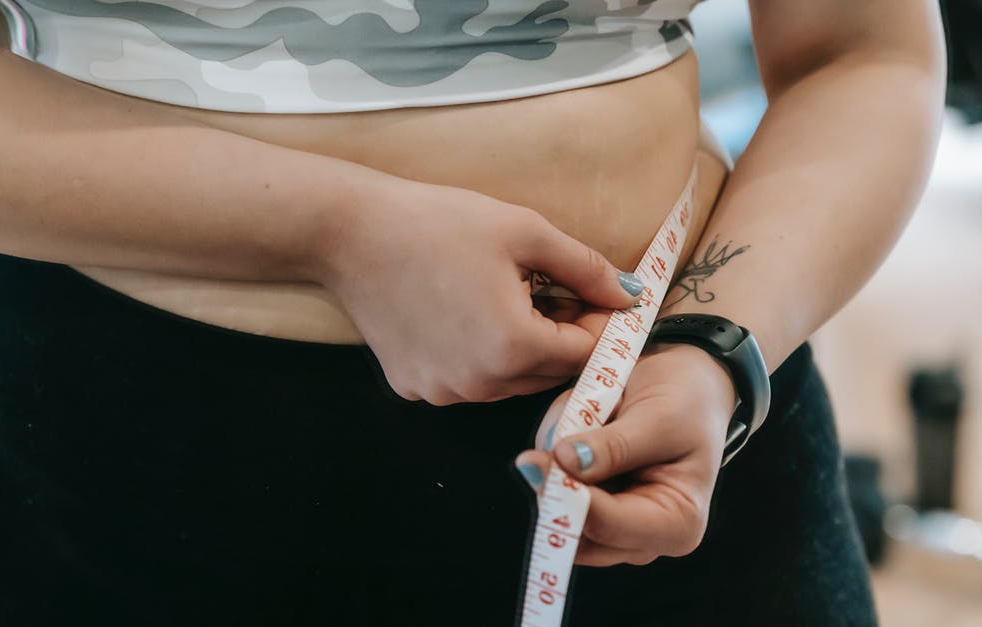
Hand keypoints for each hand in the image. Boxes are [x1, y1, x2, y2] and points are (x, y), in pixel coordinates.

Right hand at [320, 178, 642, 405]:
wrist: (351, 234)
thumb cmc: (438, 223)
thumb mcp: (525, 232)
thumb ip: (586, 268)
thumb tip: (630, 296)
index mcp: (514, 347)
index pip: (585, 354)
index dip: (598, 323)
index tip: (592, 293)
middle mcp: (479, 383)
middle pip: (548, 373)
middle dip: (560, 336)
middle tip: (549, 289)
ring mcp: (442, 391)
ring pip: (508, 381)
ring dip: (519, 349)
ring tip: (503, 296)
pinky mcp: (414, 387)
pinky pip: (465, 380)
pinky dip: (476, 355)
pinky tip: (459, 312)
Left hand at [515, 344, 736, 564]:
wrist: (687, 385)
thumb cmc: (688, 402)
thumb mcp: (659, 418)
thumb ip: (613, 446)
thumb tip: (564, 462)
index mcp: (677, 524)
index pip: (609, 526)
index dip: (568, 496)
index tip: (533, 462)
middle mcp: (644, 538)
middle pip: (576, 533)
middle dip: (556, 484)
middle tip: (548, 441)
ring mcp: (614, 526)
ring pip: (557, 512)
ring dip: (554, 467)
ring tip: (583, 421)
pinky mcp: (591, 507)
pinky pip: (553, 491)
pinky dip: (554, 459)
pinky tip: (578, 428)